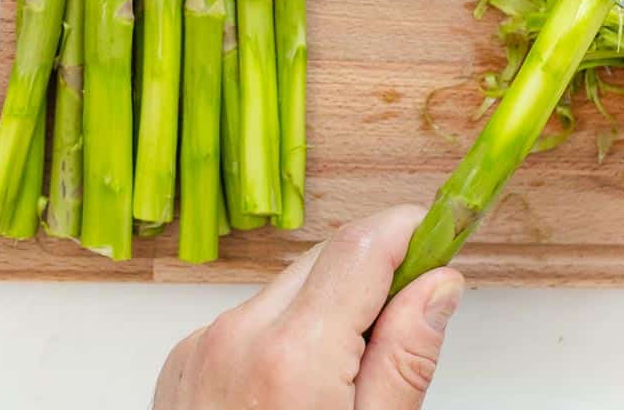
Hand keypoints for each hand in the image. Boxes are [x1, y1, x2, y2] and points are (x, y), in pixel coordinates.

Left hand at [152, 205, 464, 408]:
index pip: (362, 246)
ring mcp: (201, 348)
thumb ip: (406, 357)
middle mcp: (236, 337)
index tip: (440, 235)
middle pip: (325, 261)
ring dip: (326, 310)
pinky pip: (249, 320)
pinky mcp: (183, 362)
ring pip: (288, 289)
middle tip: (406, 325)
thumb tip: (441, 285)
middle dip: (373, 277)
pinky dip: (282, 335)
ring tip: (341, 383)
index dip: (408, 230)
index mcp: (291, 358)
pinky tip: (293, 392)